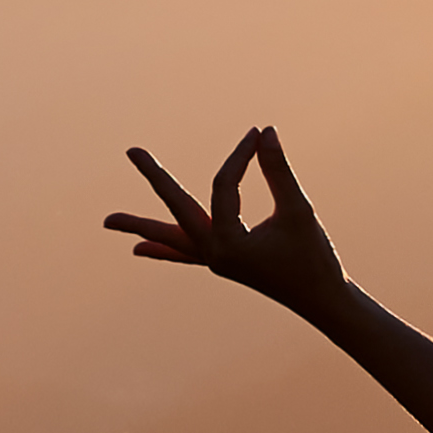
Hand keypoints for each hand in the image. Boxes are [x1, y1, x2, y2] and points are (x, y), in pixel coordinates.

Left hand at [109, 130, 346, 309]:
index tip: (256, 134)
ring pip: (173, 238)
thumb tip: (264, 131)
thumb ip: (279, 171)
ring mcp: (215, 260)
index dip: (240, 157)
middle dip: (155, 179)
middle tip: (131, 150)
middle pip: (176, 211)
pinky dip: (164, 250)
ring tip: (107, 222)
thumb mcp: (298, 210)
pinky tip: (138, 251)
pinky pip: (186, 254)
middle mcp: (214, 253)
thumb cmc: (314, 258)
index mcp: (227, 244)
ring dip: (142, 228)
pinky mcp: (224, 263)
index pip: (224, 187)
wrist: (324, 302)